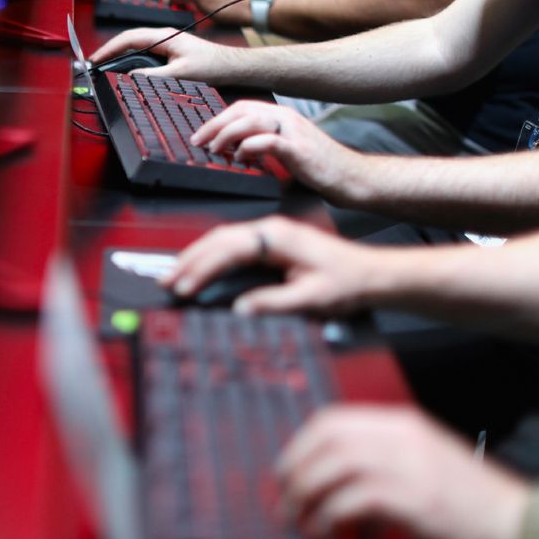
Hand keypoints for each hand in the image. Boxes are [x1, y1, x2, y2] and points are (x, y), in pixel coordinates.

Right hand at [89, 26, 245, 83]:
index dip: (109, 48)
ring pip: (136, 48)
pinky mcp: (169, 52)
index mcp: (164, 36)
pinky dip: (132, 61)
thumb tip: (132, 78)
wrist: (230, 65)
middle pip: (128, 41)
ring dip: (121, 57)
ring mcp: (165, 43)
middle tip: (96, 64)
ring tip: (107, 68)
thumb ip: (154, 76)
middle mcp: (163, 37)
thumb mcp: (180, 73)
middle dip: (110, 51)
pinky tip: (127, 71)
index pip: (129, 38)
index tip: (96, 58)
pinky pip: (144, 54)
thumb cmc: (212, 65)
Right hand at [162, 216, 380, 315]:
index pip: (227, 251)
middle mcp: (271, 229)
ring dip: (197, 256)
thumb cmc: (348, 282)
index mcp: (277, 237)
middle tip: (166, 280)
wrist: (372, 275)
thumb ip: (273, 303)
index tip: (183, 287)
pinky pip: (233, 244)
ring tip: (175, 274)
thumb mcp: (311, 298)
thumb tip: (240, 308)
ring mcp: (271, 233)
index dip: (201, 270)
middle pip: (218, 240)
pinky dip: (212, 255)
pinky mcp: (272, 242)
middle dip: (189, 260)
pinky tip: (201, 266)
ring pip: (222, 239)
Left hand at [190, 100, 361, 196]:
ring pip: (250, 121)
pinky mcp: (300, 149)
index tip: (201, 135)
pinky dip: (248, 147)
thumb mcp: (287, 152)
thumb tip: (234, 155)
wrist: (352, 178)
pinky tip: (241, 158)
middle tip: (197, 141)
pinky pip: (267, 140)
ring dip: (226, 134)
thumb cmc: (320, 169)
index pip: (242, 107)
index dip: (218, 119)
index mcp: (282, 117)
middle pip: (241, 110)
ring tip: (213, 149)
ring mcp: (294, 131)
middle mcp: (286, 118)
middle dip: (214, 124)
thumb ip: (264, 148)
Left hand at [277, 406, 528, 538]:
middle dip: (296, 468)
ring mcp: (406, 464)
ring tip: (300, 520)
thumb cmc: (467, 501)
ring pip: (331, 466)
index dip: (302, 444)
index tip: (288, 469)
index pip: (334, 420)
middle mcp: (401, 436)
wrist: (516, 520)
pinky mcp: (410, 497)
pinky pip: (348, 500)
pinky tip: (325, 532)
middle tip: (285, 497)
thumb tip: (325, 475)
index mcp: (402, 424)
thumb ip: (379, 459)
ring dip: (306, 496)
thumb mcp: (421, 464)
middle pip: (326, 439)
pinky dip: (328, 517)